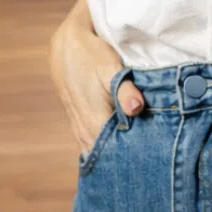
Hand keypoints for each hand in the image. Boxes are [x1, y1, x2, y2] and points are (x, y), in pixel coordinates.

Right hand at [48, 0, 145, 154]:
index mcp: (93, 119)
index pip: (113, 152)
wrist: (65, 41)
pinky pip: (87, 139)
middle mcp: (83, 126)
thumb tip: (136, 109)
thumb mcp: (110, 66)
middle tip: (144, 170)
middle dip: (121, 161)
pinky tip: (110, 151)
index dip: (129, 160)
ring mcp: (77, 122)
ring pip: (94, 147)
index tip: (147, 167)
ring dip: (109, 154)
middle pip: (103, 154)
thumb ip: (123, 89)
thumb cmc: (91, 51)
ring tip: (130, 165)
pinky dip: (99, 145)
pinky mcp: (75, 116)